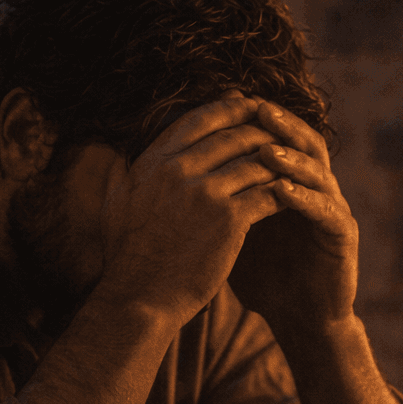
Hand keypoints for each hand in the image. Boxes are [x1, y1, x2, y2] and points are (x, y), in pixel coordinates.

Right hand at [94, 93, 285, 323]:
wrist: (139, 299)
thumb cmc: (125, 258)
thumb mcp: (113, 205)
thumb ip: (116, 173)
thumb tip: (106, 151)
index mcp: (153, 162)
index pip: (198, 120)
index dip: (227, 107)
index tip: (246, 104)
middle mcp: (179, 170)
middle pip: (232, 135)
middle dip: (261, 128)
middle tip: (281, 130)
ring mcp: (206, 193)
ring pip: (255, 161)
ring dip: (278, 159)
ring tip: (295, 162)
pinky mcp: (229, 220)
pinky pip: (268, 193)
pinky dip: (285, 190)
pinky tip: (296, 194)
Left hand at [227, 102, 358, 337]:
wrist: (299, 318)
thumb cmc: (263, 275)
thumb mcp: (230, 231)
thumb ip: (214, 200)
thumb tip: (167, 175)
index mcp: (291, 181)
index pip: (278, 136)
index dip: (257, 119)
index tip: (227, 102)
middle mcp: (316, 188)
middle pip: (305, 142)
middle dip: (281, 125)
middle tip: (256, 110)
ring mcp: (334, 209)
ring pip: (318, 172)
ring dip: (292, 159)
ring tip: (266, 150)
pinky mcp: (344, 236)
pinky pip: (327, 211)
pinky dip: (305, 199)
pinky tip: (282, 192)